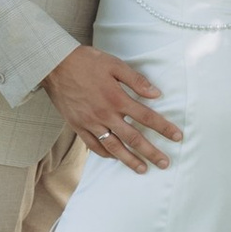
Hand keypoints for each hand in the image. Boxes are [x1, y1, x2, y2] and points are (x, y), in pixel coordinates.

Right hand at [43, 42, 179, 170]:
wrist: (54, 65)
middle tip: (164, 164)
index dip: (163, 128)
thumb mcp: (114, 64)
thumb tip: (156, 94)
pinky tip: (115, 158)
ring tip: (143, 170)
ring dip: (129, 160)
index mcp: (117, 98)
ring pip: (114, 146)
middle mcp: (105, 114)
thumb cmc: (86, 61)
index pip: (146, 117)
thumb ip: (136, 81)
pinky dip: (105, 153)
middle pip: (133, 138)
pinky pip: (93, 145)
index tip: (177, 137)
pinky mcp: (77, 126)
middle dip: (151, 152)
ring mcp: (90, 122)